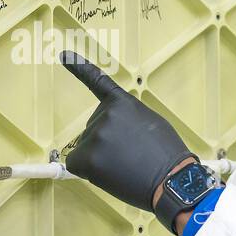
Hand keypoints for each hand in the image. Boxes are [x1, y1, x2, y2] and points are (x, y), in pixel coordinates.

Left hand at [59, 51, 194, 212]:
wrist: (172, 181)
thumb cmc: (166, 157)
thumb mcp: (151, 123)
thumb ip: (128, 120)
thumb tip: (115, 133)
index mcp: (123, 103)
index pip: (98, 81)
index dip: (79, 68)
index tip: (64, 55)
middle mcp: (105, 114)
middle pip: (93, 129)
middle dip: (106, 144)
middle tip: (131, 157)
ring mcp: (95, 135)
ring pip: (86, 149)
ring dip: (100, 159)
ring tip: (126, 167)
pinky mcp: (87, 157)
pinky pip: (76, 164)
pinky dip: (88, 171)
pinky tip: (109, 175)